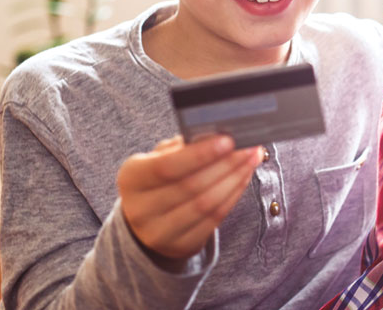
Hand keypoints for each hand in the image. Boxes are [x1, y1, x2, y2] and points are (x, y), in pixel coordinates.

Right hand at [117, 135, 262, 267]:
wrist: (150, 219)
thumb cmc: (160, 179)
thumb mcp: (160, 158)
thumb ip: (184, 146)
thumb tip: (217, 136)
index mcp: (131, 178)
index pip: (167, 166)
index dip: (200, 154)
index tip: (229, 140)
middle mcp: (140, 208)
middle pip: (191, 185)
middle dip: (227, 164)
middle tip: (250, 147)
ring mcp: (159, 232)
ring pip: (206, 204)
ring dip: (235, 179)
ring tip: (252, 160)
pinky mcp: (180, 245)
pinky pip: (214, 219)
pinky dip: (234, 195)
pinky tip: (244, 178)